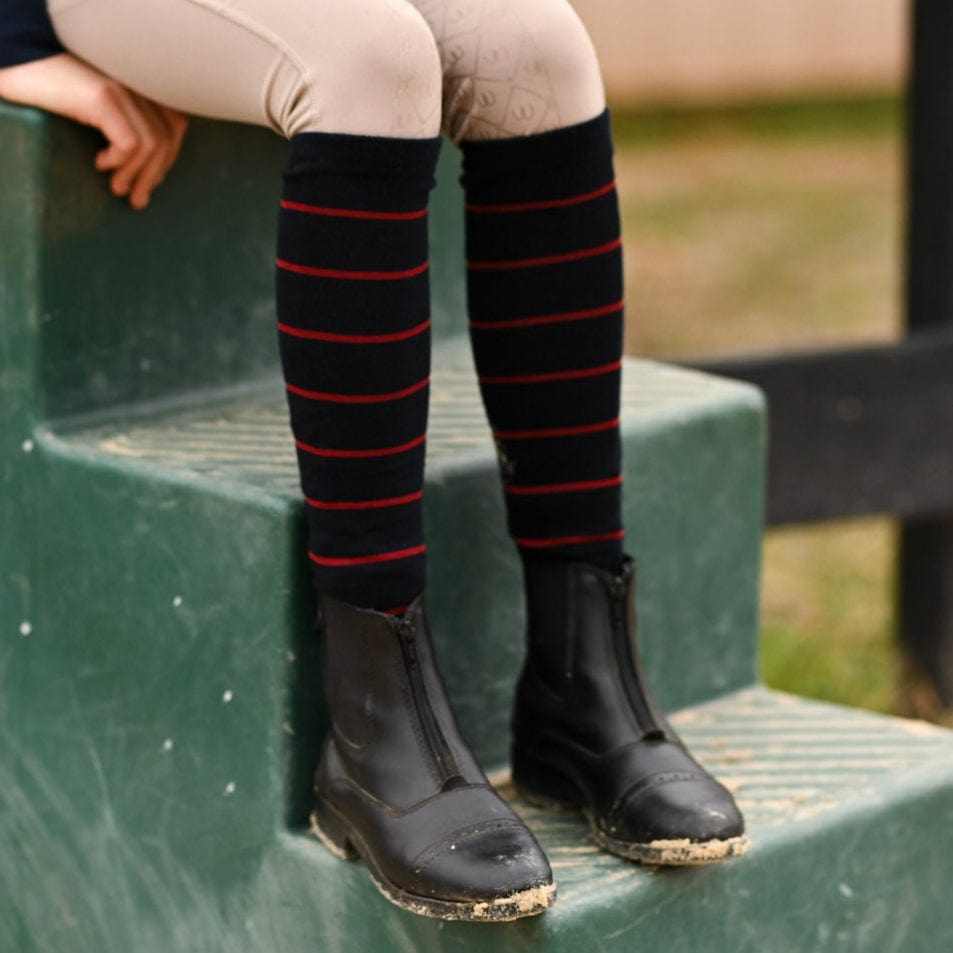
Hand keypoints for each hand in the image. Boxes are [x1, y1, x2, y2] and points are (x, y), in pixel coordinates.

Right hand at [0, 52, 187, 209]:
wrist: (14, 64)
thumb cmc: (51, 91)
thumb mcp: (96, 109)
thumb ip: (125, 125)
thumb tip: (150, 170)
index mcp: (138, 84)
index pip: (176, 124)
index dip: (167, 158)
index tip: (150, 182)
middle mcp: (134, 82)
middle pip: (167, 138)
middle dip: (154, 176)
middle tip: (137, 201)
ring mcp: (120, 87)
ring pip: (151, 145)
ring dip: (137, 175)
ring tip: (118, 189)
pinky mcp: (102, 97)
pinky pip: (129, 143)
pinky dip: (119, 161)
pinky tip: (100, 163)